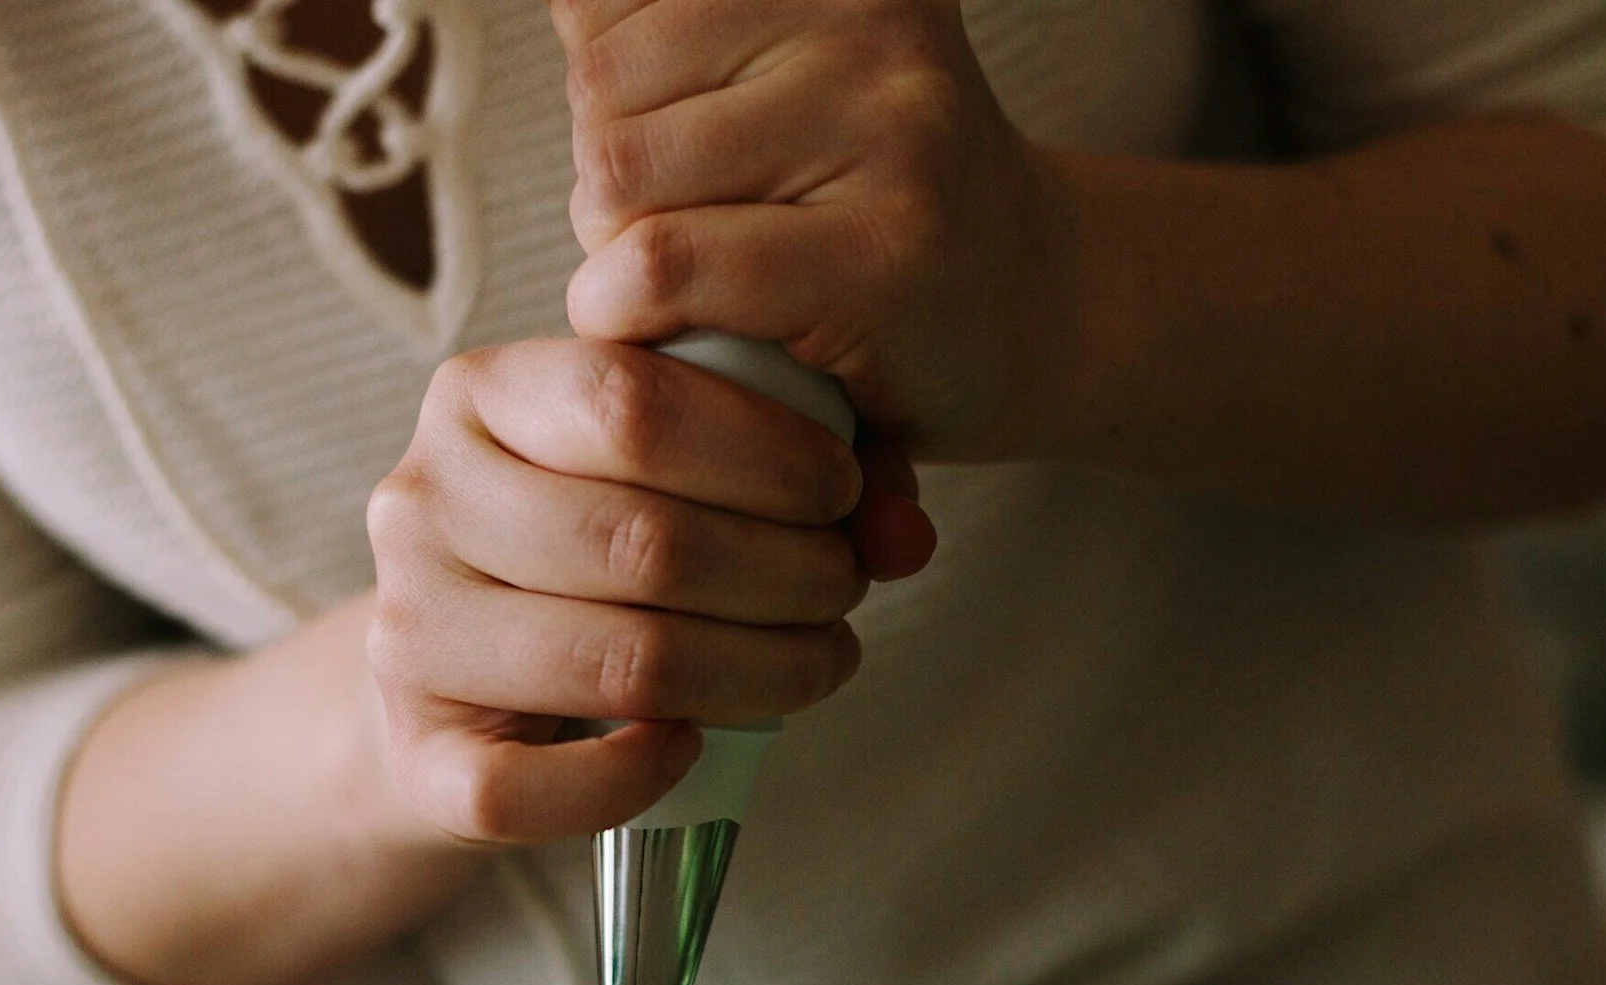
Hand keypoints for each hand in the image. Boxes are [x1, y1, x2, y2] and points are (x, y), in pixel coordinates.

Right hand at [365, 336, 923, 844]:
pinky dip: (634, 777)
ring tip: (818, 659)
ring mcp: (407, 631)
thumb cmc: (595, 555)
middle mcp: (421, 501)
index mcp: (480, 395)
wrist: (467, 681)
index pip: (630, 399)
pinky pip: (531, 788)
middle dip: (786, 571)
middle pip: (641, 540)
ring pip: (617, 663)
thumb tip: (905, 530)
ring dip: (759, 671)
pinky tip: (694, 743)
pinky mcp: (417, 755)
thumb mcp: (668, 469)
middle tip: (845, 587)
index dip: (768, 452)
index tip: (844, 490)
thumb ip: (789, 463)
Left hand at [554, 0, 1066, 459]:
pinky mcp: (882, 254)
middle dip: (613, 182)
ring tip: (709, 282)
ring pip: (618, 175)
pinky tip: (678, 331)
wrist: (1039, 312)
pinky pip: (665, 265)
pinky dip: (632, 314)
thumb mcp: (777, 76)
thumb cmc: (867, 208)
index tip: (689, 149)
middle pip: (600, 88)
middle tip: (702, 234)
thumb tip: (567, 20)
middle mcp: (869, 16)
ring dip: (621, 256)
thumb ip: (667, 34)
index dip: (611, 99)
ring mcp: (889, 128)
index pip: (602, 8)